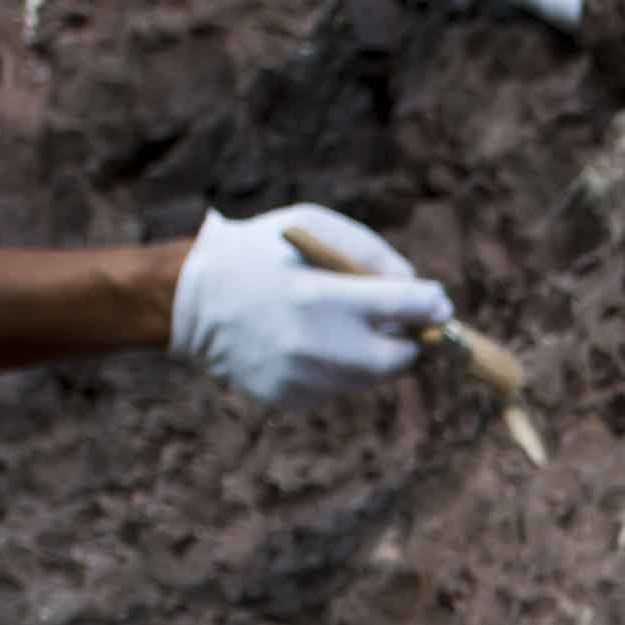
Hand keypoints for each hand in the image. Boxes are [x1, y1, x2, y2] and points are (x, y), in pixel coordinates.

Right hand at [168, 207, 445, 407]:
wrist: (185, 298)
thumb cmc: (259, 253)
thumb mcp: (311, 226)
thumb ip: (372, 253)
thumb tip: (423, 291)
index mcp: (321, 297)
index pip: (407, 309)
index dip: (432, 306)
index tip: (438, 304)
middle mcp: (316, 345)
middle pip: (401, 357)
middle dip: (406, 338)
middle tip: (398, 321)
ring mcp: (303, 377)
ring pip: (371, 375)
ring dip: (369, 352)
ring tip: (334, 323)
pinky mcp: (290, 398)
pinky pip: (337, 387)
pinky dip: (335, 367)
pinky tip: (303, 343)